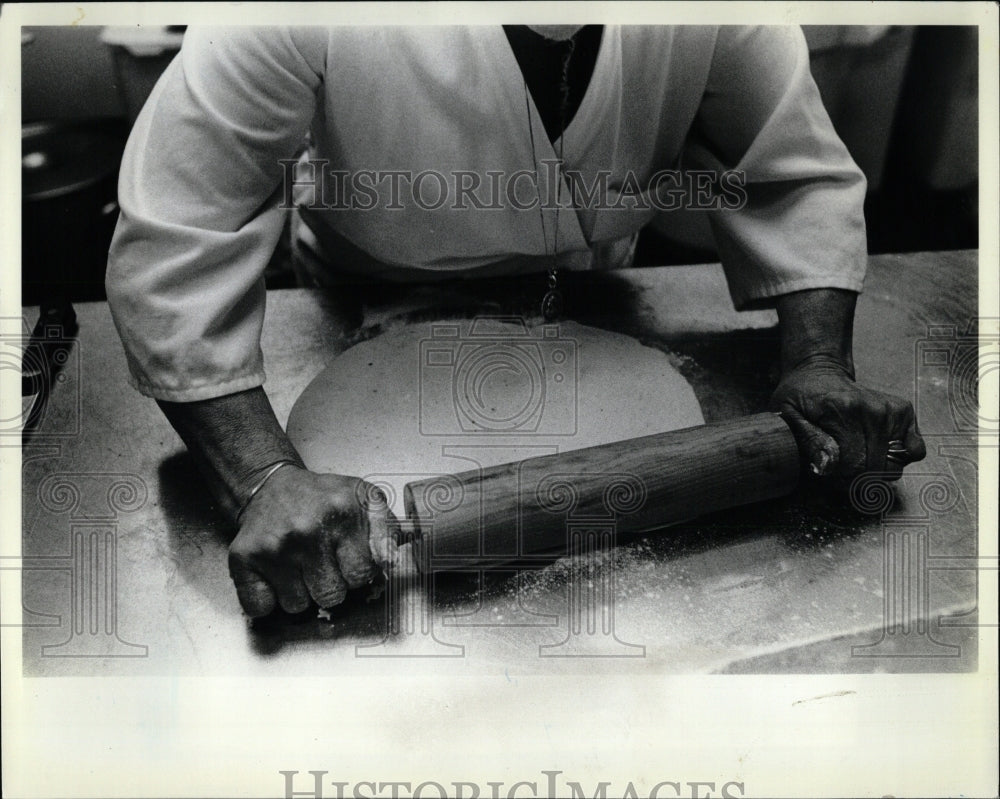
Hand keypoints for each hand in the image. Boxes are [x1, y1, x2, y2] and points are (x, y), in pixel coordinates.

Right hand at [227, 466, 397, 617]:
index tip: (348, 556)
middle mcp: (307, 528)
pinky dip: (268, 599)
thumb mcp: (365, 501)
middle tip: (320, 558)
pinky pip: (262, 608)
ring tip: (298, 562)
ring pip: (297, 606)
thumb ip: (386, 531)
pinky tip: (275, 574)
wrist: (272, 487)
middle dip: (330, 584)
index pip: (362, 574)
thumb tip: (389, 561)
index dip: (356, 571)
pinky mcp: (244, 558)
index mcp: (343, 512)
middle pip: (332, 596)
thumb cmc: (322, 500)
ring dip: (299, 591)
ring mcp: (274, 546)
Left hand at [770, 356, 925, 486]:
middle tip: (839, 467)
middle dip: (855, 477)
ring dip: (874, 470)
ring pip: (894, 465)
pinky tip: (877, 450)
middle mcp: (872, 409)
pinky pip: (914, 451)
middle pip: (875, 468)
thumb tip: (827, 465)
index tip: (827, 471)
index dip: (839, 478)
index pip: (853, 464)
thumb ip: (806, 441)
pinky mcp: (904, 411)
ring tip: (855, 457)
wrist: (818, 371)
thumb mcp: (787, 416)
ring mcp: (891, 410)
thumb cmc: (800, 397)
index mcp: (842, 410)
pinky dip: (898, 458)